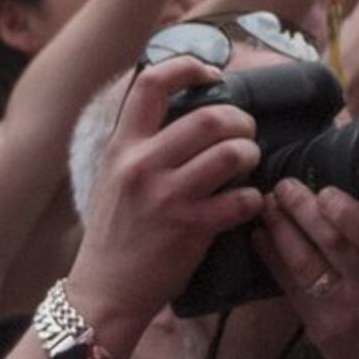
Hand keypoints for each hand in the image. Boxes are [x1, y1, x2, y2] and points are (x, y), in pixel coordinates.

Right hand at [66, 60, 264, 354]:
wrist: (103, 292)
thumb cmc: (115, 233)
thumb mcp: (113, 176)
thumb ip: (141, 143)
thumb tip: (183, 109)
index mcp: (122, 147)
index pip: (151, 83)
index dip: (188, 67)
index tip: (212, 74)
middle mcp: (142, 166)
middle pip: (209, 116)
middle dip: (240, 119)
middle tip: (245, 131)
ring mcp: (166, 197)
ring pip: (232, 153)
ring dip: (251, 153)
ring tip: (249, 161)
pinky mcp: (190, 228)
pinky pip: (241, 200)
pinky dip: (254, 197)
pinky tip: (249, 202)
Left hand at [257, 175, 358, 358]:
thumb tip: (343, 194)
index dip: (344, 209)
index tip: (324, 189)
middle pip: (332, 243)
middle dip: (302, 210)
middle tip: (284, 185)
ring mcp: (343, 313)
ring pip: (305, 264)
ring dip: (281, 230)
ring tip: (267, 205)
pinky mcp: (320, 330)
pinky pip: (291, 288)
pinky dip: (273, 259)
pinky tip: (261, 238)